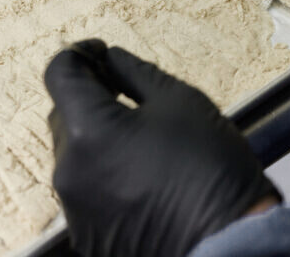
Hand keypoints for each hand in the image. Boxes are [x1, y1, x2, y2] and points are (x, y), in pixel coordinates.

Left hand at [44, 40, 279, 256]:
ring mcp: (75, 208)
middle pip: (62, 115)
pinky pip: (84, 188)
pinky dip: (101, 171)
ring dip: (94, 135)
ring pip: (73, 154)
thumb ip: (135, 72)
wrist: (229, 239)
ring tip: (137, 137)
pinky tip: (138, 172)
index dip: (78, 55)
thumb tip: (110, 59)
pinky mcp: (87, 233)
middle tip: (123, 90)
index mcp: (88, 131)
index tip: (100, 52)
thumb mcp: (180, 101)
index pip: (59, 75)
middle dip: (87, 96)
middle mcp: (69, 171)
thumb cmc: (209, 165)